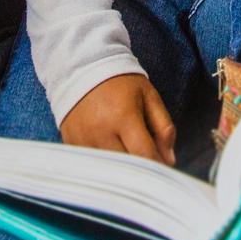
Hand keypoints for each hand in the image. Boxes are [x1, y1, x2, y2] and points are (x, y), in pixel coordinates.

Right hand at [59, 74, 175, 165]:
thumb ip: (163, 127)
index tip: (163, 169)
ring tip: (128, 155)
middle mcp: (100, 131)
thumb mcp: (149, 96)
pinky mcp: (71, 143)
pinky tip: (110, 152)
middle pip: (126, 168)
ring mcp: (83, 139)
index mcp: (123, 117)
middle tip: (147, 163)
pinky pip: (92, 165)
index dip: (157, 166)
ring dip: (122, 170)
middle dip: (141, 170)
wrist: (83, 68)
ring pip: (109, 171)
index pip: (144, 155)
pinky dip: (105, 165)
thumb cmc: (120, 83)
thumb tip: (169, 160)